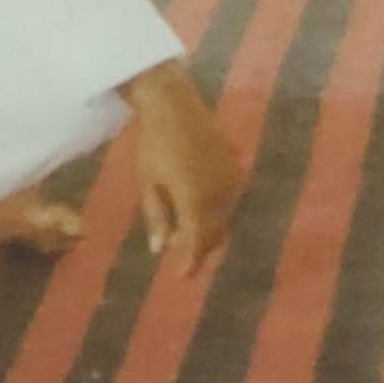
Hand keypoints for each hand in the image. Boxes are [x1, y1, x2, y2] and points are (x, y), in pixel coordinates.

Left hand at [124, 60, 241, 273]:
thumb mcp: (148, 183)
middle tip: (186, 265)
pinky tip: (203, 214)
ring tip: (190, 239)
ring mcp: (231, 180)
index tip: (181, 278)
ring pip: (225, 218)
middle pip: (214, 234)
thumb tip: (159, 249)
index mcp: (195, 200)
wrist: (174, 105)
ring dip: (210, 233)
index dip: (190, 264)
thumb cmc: (153, 144)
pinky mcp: (236, 167)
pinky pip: (230, 200)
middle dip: (201, 252)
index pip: (196, 243)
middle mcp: (219, 194)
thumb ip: (156, 217)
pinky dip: (218, 213)